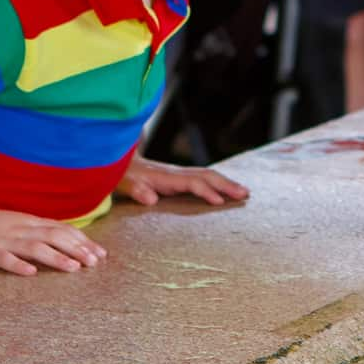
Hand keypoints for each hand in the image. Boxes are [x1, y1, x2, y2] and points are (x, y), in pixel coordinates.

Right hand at [0, 208, 105, 275]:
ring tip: (73, 268)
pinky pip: (3, 259)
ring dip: (55, 257)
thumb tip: (68, 241)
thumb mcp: (17, 224)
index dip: (82, 241)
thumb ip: (39, 231)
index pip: (61, 229)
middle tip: (94, 263)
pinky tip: (31, 273)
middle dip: (76, 249)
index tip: (100, 253)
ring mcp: (3, 240)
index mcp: (28, 222)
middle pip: (53, 237)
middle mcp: (19, 229)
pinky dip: (18, 265)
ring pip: (33, 247)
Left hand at [117, 156, 249, 206]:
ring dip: (226, 183)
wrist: (117, 161)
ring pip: (207, 176)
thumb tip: (150, 198)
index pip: (192, 183)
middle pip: (206, 176)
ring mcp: (178, 174)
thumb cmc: (121, 176)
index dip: (206, 191)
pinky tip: (226, 190)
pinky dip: (217, 183)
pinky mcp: (178, 177)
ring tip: (244, 192)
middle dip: (226, 185)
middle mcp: (175, 173)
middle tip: (245, 194)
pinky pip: (202, 179)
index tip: (220, 202)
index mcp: (165, 177)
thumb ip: (136, 190)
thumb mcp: (124, 184)